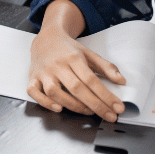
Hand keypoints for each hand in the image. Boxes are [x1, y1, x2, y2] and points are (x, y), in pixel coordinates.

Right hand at [27, 0, 125, 121]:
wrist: (46, 37)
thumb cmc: (69, 49)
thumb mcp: (89, 53)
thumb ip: (106, 67)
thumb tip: (121, 81)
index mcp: (73, 58)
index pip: (91, 80)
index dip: (105, 96)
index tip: (117, 108)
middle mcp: (57, 65)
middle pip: (76, 88)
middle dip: (95, 105)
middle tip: (109, 116)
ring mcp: (44, 72)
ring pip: (54, 92)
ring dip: (72, 105)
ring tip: (88, 111)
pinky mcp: (33, 77)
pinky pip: (34, 92)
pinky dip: (45, 102)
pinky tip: (58, 107)